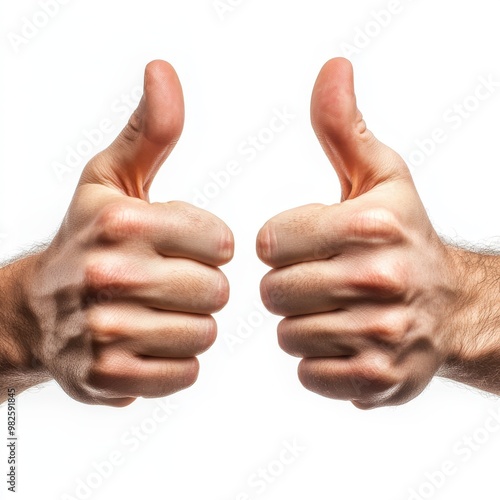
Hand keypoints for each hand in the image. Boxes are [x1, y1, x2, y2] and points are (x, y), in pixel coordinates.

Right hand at [16, 61, 233, 405]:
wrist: (37, 308)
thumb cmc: (87, 238)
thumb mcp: (112, 178)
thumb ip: (150, 129)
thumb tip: (163, 72)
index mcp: (121, 222)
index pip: (222, 243)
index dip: (212, 248)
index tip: (189, 248)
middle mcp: (109, 275)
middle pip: (217, 292)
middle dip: (203, 288)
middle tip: (172, 283)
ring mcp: (105, 331)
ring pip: (204, 334)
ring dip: (192, 325)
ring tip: (160, 313)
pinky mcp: (108, 376)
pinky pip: (185, 373)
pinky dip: (177, 361)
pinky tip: (151, 343)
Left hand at [256, 58, 460, 408]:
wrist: (454, 306)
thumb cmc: (405, 236)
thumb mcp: (380, 176)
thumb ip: (344, 127)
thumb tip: (332, 69)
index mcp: (370, 225)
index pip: (268, 243)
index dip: (279, 245)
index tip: (303, 245)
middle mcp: (379, 279)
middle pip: (273, 292)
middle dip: (287, 286)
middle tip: (319, 280)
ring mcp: (381, 334)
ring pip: (288, 334)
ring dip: (302, 323)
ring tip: (333, 310)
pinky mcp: (378, 378)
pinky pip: (308, 373)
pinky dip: (317, 360)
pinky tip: (343, 341)